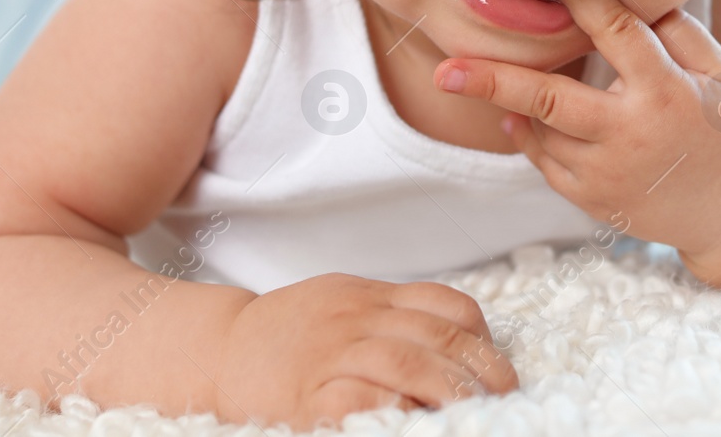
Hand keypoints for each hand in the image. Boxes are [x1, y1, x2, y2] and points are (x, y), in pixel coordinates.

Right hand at [213, 273, 516, 427]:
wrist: (215, 350)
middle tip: (505, 396)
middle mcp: (355, 320)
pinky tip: (412, 422)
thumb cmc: (285, 336)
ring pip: (407, 364)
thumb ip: (391, 316)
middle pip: (437, 336)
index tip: (498, 367)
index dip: (482, 337)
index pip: (445, 304)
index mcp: (369, 297)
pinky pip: (360, 399)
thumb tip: (456, 339)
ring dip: (450, 390)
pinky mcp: (308, 396)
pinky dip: (393, 411)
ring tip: (474, 413)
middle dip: (481, 369)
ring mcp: (332, 355)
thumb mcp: (342, 304)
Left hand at [433, 0, 720, 258]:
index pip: (614, 31)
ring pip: (542, 130)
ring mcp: (607, 173)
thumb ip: (684, 33)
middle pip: (550, 99)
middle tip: (446, 70)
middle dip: (495, 82)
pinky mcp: (593, 200)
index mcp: (665, 91)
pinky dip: (527, 138)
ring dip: (517, 104)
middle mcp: (630, 134)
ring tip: (489, 80)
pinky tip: (518, 120)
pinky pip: (545, 163)